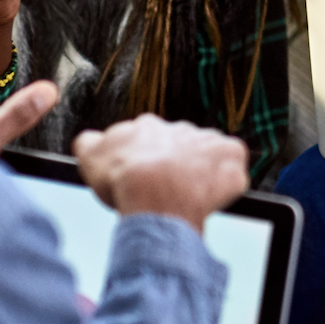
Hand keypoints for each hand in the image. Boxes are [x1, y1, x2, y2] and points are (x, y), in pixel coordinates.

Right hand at [73, 114, 248, 233]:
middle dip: (176, 166)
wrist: (153, 191)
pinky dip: (228, 181)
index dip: (147, 162)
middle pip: (181, 147)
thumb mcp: (89, 157)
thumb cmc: (122, 180)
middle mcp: (180, 128)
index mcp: (148, 127)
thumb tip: (89, 139)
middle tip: (167, 190)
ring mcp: (208, 141)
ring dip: (202, 172)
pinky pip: (235, 167)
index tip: (145, 178)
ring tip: (190, 196)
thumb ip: (89, 143)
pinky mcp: (231, 155)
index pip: (149, 140)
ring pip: (209, 155)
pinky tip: (213, 195)